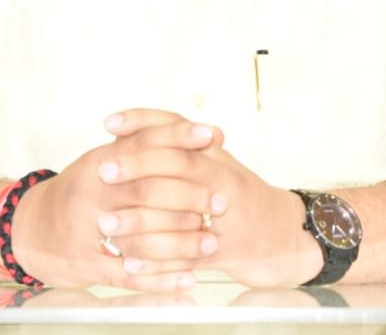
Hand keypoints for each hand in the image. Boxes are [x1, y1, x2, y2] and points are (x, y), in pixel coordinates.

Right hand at [8, 109, 225, 290]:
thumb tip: (198, 132)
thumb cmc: (78, 192)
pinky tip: (187, 280)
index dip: (177, 136)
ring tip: (211, 242)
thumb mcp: (103, 161)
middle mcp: (91, 193)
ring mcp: (87, 231)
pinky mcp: (88, 266)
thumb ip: (143, 146)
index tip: (212, 134)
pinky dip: (160, 280)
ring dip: (180, 241)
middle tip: (222, 201)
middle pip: (145, 190)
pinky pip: (129, 274)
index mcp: (97, 163)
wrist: (29, 229)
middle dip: (188, 195)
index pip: (141, 142)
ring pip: (140, 235)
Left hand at [101, 111, 320, 287]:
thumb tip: (130, 128)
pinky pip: (187, 254)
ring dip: (140, 219)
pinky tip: (130, 263)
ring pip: (181, 211)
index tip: (109, 123)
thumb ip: (180, 146)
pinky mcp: (226, 249)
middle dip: (137, 166)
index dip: (143, 121)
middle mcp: (222, 177)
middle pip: (178, 163)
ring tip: (106, 222)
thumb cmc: (239, 196)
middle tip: (102, 171)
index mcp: (215, 154)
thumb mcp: (215, 163)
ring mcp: (227, 214)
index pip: (177, 127)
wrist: (283, 234)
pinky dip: (158, 262)